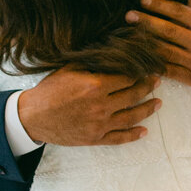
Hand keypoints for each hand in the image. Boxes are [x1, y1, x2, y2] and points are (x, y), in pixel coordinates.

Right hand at [17, 68, 161, 146]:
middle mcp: (101, 106)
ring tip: (158, 103)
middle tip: (156, 81)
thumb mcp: (69, 68)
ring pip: (131, 117)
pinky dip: (134, 135)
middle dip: (147, 87)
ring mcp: (99, 124)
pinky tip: (144, 131)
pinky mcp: (95, 139)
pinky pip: (119, 138)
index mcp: (95, 85)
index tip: (148, 68)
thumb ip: (92, 62)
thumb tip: (111, 51)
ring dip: (147, 109)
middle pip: (133, 95)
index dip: (139, 72)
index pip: (126, 77)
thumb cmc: (49, 90)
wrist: (32, 117)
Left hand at [125, 0, 190, 95]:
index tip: (142, 0)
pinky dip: (153, 65)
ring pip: (165, 51)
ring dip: (145, 43)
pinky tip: (139, 58)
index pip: (179, 11)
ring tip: (128, 36)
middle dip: (146, 22)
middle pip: (168, 31)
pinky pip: (169, 71)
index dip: (159, 5)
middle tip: (127, 16)